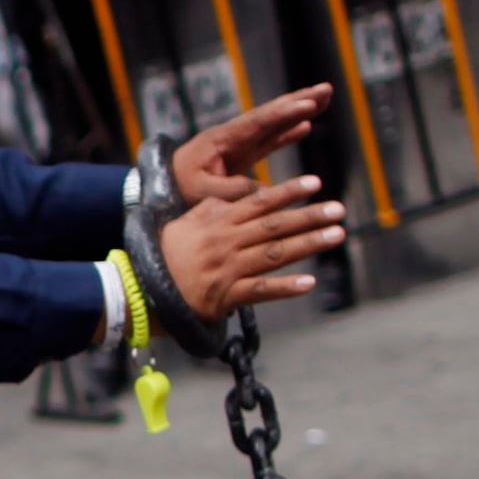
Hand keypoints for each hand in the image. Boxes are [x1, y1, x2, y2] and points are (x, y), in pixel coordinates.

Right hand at [159, 174, 345, 318]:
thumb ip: (212, 208)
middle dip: (309, 216)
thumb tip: (232, 194)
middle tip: (338, 209)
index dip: (288, 192)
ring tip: (336, 235)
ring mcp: (228, 269)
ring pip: (274, 253)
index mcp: (218, 223)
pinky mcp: (226, 296)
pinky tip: (309, 281)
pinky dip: (285, 287)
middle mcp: (226, 242)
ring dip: (308, 243)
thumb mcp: (185, 223)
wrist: (140, 291)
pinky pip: (261, 291)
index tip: (314, 182)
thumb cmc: (163, 256)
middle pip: (274, 226)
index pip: (258, 202)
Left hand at [171, 85, 331, 202]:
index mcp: (222, 139)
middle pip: (270, 113)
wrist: (160, 188)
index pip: (258, 122)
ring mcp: (239, 143)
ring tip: (324, 98)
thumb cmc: (177, 189)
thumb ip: (231, 191)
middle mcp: (233, 135)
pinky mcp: (242, 154)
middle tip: (327, 88)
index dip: (284, 113)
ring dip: (298, 111)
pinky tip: (306, 126)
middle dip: (299, 100)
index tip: (308, 103)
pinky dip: (287, 131)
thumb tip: (263, 191)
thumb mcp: (201, 192)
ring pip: (273, 123)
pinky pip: (269, 140)